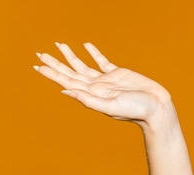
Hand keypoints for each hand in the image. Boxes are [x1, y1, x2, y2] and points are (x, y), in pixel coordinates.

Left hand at [35, 42, 172, 127]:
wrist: (156, 108)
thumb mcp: (110, 107)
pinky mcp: (118, 74)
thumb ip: (88, 100)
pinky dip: (93, 53)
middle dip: (55, 63)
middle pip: (70, 72)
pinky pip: (102, 61)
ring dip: (70, 56)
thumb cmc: (135, 110)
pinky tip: (86, 45)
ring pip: (83, 65)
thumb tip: (66, 91)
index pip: (66, 80)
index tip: (38, 65)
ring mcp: (106, 80)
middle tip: (40, 54)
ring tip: (59, 45)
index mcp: (91, 94)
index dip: (52, 73)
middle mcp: (95, 87)